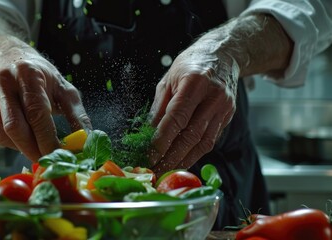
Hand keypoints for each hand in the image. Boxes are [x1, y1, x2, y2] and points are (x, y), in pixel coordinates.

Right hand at [0, 57, 91, 161]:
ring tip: (39, 151)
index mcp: (29, 74)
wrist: (13, 58)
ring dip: (23, 149)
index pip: (36, 113)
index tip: (59, 156)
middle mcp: (5, 80)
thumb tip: (86, 142)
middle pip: (15, 126)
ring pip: (3, 133)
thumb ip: (77, 116)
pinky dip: (13, 143)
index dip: (47, 139)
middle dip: (33, 149)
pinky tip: (25, 140)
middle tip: (48, 161)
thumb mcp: (65, 91)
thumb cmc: (45, 78)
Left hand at [149, 49, 238, 176]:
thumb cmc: (191, 65)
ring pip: (203, 143)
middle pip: (191, 135)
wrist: (223, 55)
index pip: (177, 118)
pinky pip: (210, 140)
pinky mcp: (228, 117)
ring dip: (183, 160)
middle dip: (171, 157)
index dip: (162, 140)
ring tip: (166, 171)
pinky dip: (194, 153)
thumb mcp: (168, 79)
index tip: (149, 156)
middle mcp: (213, 97)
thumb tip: (147, 134)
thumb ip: (159, 107)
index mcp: (195, 82)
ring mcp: (224, 108)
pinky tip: (181, 161)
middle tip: (155, 171)